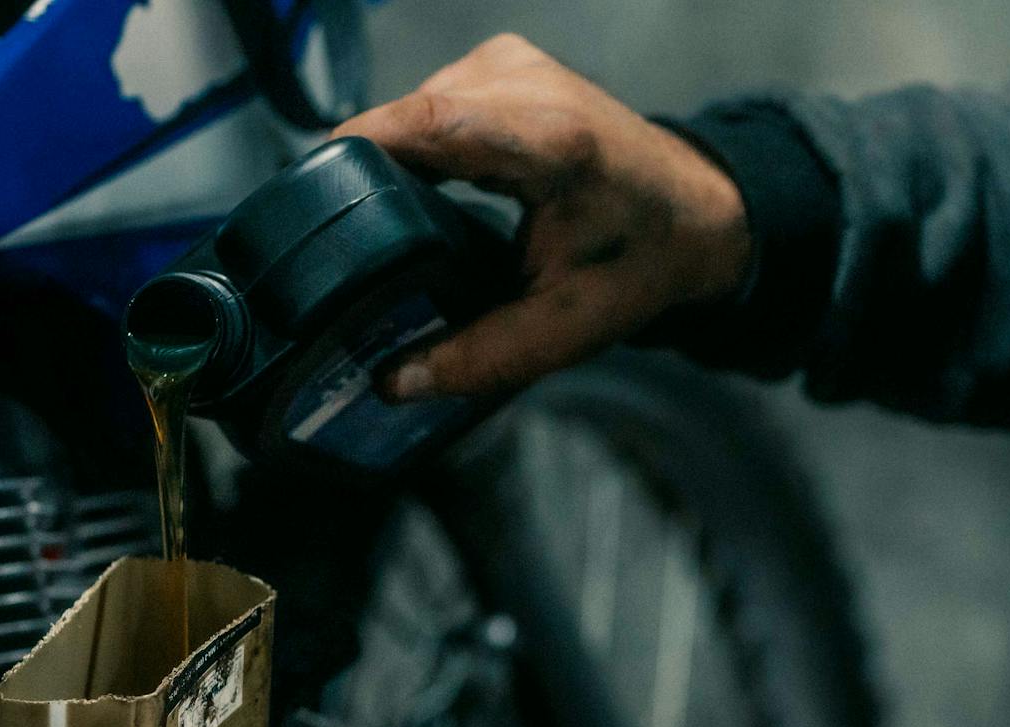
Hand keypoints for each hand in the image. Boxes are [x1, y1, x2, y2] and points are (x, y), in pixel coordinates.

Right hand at [335, 33, 752, 399]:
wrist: (697, 211)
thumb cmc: (640, 264)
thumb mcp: (568, 328)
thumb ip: (483, 357)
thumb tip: (398, 382)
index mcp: (551, 140)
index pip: (428, 124)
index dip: (359, 153)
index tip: (312, 202)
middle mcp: (526, 82)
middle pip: (407, 119)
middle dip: (369, 177)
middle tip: (346, 245)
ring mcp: (512, 62)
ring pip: (412, 109)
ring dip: (394, 163)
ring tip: (392, 223)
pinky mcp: (501, 61)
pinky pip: (430, 101)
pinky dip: (417, 145)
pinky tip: (423, 189)